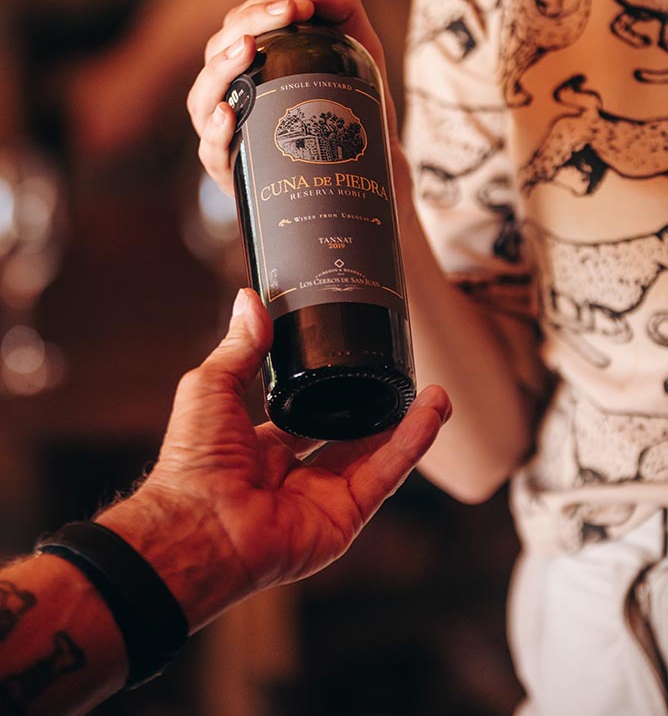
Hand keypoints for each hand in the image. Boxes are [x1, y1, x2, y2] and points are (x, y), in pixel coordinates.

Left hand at [107, 287, 450, 630]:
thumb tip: (249, 298)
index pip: (306, 416)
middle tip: (405, 378)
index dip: (332, 391)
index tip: (356, 362)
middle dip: (380, 409)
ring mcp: (321, 498)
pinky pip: (383, 477)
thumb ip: (238, 346)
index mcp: (261, 447)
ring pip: (376, 455)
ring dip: (408, 425)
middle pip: (350, 437)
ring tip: (436, 392)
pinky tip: (430, 415)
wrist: (199, 525)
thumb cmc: (192, 463)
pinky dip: (410, 447)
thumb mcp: (211, 387)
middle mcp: (294, 475)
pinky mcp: (342, 519)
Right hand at [186, 0, 399, 195]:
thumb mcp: (359, 50)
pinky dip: (214, 130)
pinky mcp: (234, 173)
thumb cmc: (352, 105)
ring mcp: (229, 136)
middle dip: (247, 26)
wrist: (374, 168)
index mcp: (250, 67)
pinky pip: (210, 151)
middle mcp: (232, 97)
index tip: (297, 3)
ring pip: (202, 99)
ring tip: (247, 49)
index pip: (237, 27)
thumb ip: (342, 9)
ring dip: (220, 70)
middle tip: (285, 14)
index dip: (260, 8)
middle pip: (216, 55)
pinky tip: (228, 112)